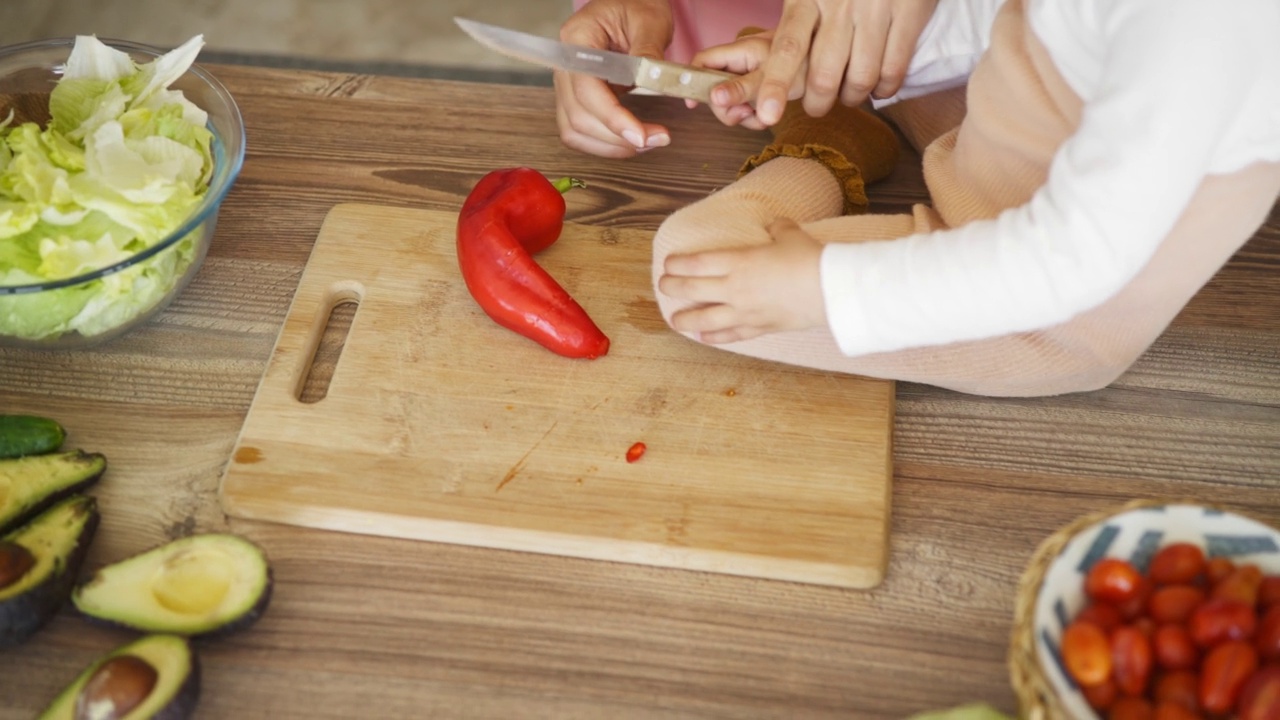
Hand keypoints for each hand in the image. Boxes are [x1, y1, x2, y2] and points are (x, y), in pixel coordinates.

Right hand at [555, 0, 674, 157]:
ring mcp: (568, 84)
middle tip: (658, 140)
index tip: (641, 136)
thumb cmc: (636, 5)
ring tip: (648, 143)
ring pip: (575, 130)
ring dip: (610, 146)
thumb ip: (648, 52)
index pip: (586, 89)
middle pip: (577, 116)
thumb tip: (655, 83)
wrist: (630, 5)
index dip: (612, 118)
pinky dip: (604, 144)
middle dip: (617, 137)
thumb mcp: (650, 19)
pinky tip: (631, 142)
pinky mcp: (578, 98)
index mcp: (576, 40)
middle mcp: (565, 65)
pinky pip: (581, 131)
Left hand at [657, 219, 826, 342]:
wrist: (831, 290)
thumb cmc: (811, 258)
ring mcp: (745, 311)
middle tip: (663, 286)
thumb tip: (775, 225)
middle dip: (672, 288)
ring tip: (674, 320)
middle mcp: (735, 288)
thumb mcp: (791, 234)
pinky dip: (715, 337)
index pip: (696, 263)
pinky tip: (704, 337)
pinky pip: (731, 335)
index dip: (677, 264)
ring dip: (685, 320)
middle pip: (692, 290)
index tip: (668, 264)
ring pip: (704, 319)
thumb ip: (778, 228)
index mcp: (739, 262)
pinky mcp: (759, 328)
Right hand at [690, 31, 804, 130]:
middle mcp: (741, 62)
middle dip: (725, 108)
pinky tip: (765, 118)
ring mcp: (749, 77)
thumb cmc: (805, 66)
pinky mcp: (758, 89)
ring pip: (729, 101)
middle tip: (742, 115)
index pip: (702, 62)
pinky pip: (745, 107)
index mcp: (739, 51)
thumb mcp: (769, 79)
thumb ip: (740, 89)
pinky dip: (753, 118)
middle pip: (713, 87)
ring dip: (741, 116)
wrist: (829, 68)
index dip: (692, 81)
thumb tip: (713, 97)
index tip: (693, 104)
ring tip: (758, 117)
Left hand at [721, 0, 937, 125]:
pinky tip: (879, 86)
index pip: (787, 49)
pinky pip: (893, 69)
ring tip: (849, 94)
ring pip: (860, 79)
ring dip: (853, 98)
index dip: (775, 85)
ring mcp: (875, 8)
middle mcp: (839, 4)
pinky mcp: (909, 13)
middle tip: (816, 106)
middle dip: (817, 103)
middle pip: (823, 76)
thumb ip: (789, 24)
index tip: (768, 116)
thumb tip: (761, 68)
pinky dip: (885, 88)